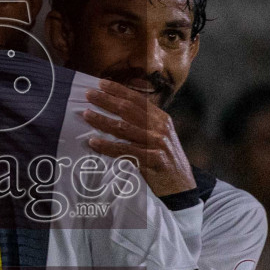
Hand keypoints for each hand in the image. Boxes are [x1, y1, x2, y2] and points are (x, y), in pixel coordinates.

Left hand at [83, 80, 195, 197]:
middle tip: (89, 94)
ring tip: (86, 114)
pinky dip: (107, 146)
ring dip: (103, 120)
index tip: (101, 83)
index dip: (118, 90)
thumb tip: (119, 110)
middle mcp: (160, 128)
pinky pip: (125, 150)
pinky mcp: (152, 160)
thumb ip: (145, 123)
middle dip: (107, 100)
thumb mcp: (161, 136)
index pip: (137, 99)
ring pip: (124, 128)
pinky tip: (94, 142)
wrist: (183, 185)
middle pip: (129, 110)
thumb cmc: (166, 160)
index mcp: (162, 119)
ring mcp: (157, 143)